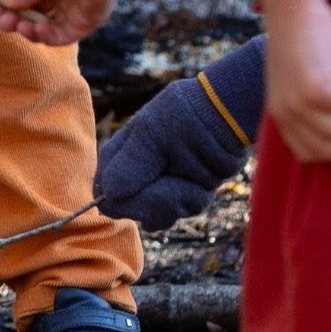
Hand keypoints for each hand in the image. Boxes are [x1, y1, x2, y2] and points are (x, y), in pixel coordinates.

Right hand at [0, 0, 156, 46]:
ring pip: (45, 28)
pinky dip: (47, 36)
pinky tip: (37, 29)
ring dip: (28, 30)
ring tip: (19, 26)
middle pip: (32, 13)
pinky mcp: (83, 23)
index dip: (6, 5)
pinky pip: (61, 35)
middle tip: (2, 24)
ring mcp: (71, 9)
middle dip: (14, 20)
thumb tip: (3, 2)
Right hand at [96, 59, 254, 230]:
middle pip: (130, 209)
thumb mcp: (151, 132)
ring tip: (188, 171)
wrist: (225, 116)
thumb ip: (130, 163)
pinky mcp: (184, 195)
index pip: (104, 192)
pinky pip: (184, 211)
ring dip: (178, 198)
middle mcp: (137, 175)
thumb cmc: (183, 115)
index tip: (137, 187)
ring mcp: (161, 187)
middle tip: (168, 177)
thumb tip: (108, 194)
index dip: (120, 198)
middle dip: (154, 200)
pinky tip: (200, 180)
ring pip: (158, 216)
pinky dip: (194, 197)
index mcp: (119, 155)